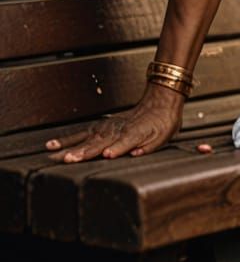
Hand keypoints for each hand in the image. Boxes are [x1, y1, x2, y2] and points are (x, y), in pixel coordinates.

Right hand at [45, 84, 183, 162]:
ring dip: (72, 147)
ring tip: (57, 155)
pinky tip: (52, 145)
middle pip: (100, 142)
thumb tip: (137, 153)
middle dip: (85, 152)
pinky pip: (81, 133)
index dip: (117, 148)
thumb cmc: (163, 122)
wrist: (159, 101)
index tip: (107, 155)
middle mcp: (118, 130)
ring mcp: (107, 127)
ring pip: (87, 139)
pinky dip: (67, 139)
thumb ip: (151, 145)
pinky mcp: (100, 126)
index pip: (126, 141)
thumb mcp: (164, 135)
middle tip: (70, 160)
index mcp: (137, 132)